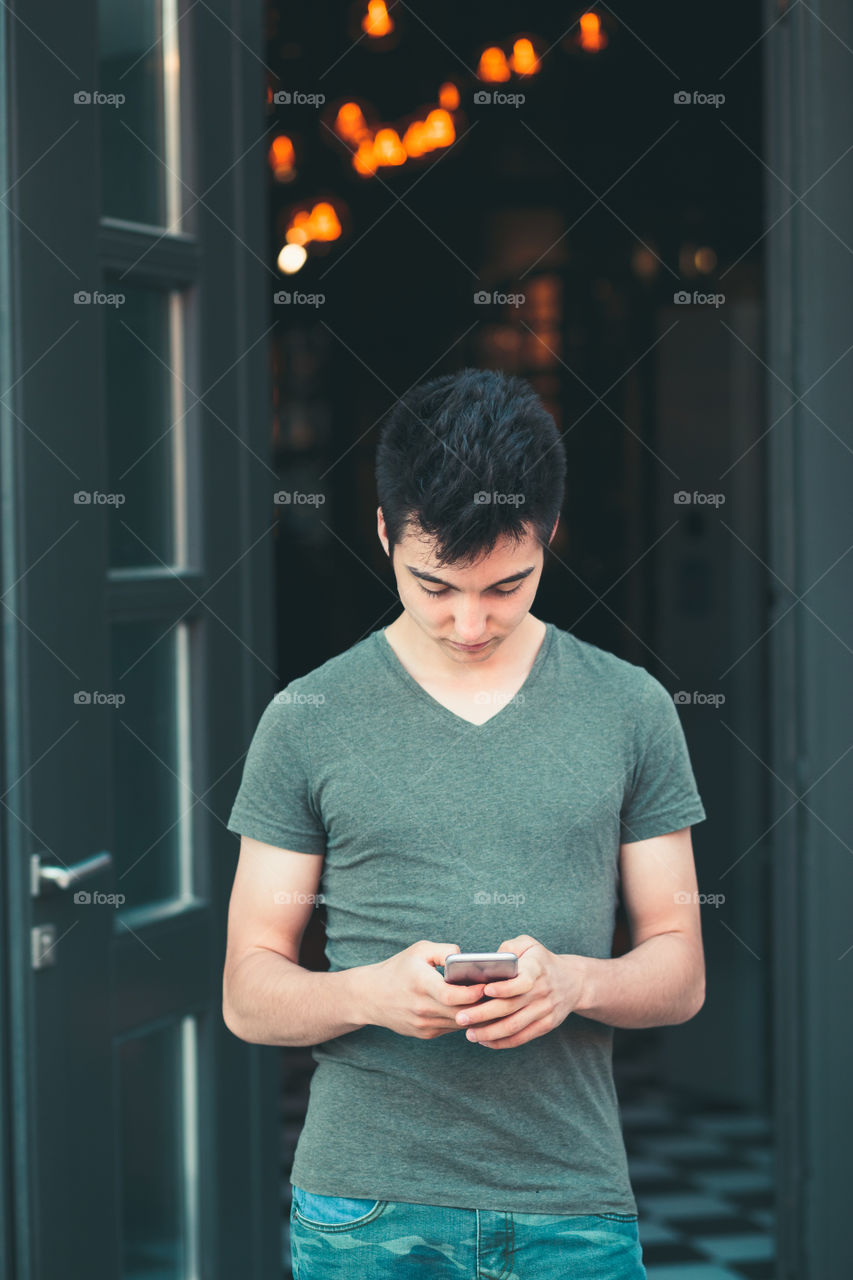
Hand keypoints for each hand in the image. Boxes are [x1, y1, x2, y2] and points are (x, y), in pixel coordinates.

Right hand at [364, 940, 489, 1038]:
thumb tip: (469, 959)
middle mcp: (422, 1008)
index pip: (453, 996)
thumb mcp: (420, 950)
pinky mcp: (425, 1034)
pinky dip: (464, 1019)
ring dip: (476, 1015)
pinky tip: (475, 1010)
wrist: (370, 996)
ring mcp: (423, 1025)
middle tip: (501, 995)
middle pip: (461, 1012)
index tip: (488, 984)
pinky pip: (451, 1028)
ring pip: (459, 1023)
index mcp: (420, 984)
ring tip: (493, 1002)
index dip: (474, 992)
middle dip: (482, 1005)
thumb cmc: (398, 968)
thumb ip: (446, 951)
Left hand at [454, 935, 586, 1049]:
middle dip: (483, 1014)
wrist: (573, 981)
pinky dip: (502, 1042)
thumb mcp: (529, 944)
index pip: (522, 981)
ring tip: (469, 1034)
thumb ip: (509, 948)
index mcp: (536, 969)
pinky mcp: (545, 1025)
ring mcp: (544, 1011)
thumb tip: (490, 960)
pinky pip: (522, 1037)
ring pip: (514, 1026)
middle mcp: (541, 992)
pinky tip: (485, 1041)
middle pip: (510, 1008)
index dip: (504, 988)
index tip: (484, 990)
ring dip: (489, 1033)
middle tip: (461, 1017)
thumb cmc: (540, 961)